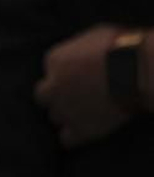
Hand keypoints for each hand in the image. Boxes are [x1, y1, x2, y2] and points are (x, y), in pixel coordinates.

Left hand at [35, 24, 145, 146]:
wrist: (132, 72)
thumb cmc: (116, 48)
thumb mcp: (90, 37)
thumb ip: (78, 49)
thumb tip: (82, 53)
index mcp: (54, 60)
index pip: (50, 70)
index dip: (64, 74)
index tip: (78, 76)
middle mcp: (53, 86)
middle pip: (44, 96)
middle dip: (56, 96)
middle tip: (75, 97)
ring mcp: (64, 110)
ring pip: (54, 117)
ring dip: (66, 116)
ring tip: (84, 114)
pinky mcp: (79, 130)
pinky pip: (65, 140)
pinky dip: (73, 137)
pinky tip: (84, 131)